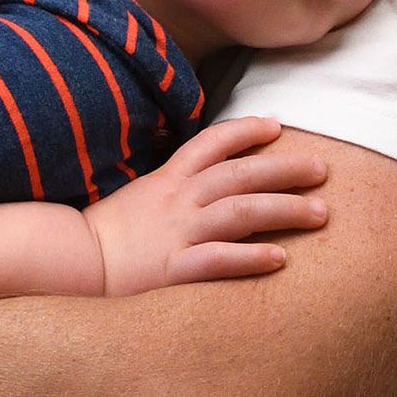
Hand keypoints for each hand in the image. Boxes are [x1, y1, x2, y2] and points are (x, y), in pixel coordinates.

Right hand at [81, 115, 329, 296]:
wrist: (74, 263)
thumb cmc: (113, 233)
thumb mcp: (146, 194)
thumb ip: (180, 183)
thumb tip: (218, 179)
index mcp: (170, 179)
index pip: (212, 143)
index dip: (247, 131)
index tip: (278, 127)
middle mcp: (178, 200)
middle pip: (240, 175)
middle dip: (285, 169)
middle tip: (322, 170)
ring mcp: (177, 233)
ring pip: (239, 212)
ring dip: (284, 209)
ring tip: (320, 212)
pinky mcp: (172, 269)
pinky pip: (217, 259)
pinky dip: (249, 257)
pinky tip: (279, 258)